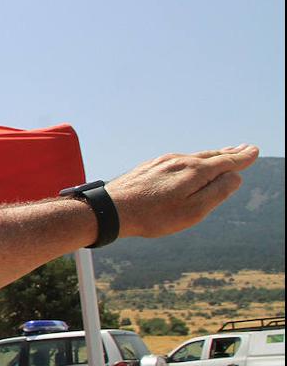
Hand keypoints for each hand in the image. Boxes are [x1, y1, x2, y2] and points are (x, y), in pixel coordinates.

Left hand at [106, 145, 257, 238]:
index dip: (242, 158)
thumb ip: (217, 192)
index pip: (226, 162)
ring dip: (211, 155)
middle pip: (210, 156)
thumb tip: (234, 176)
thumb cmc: (153, 216)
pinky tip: (190, 163)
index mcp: (195, 171)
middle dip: (229, 153)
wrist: (111, 210)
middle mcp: (180, 160)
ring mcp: (162, 162)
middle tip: (244, 149)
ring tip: (222, 154)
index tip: (253, 152)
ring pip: (193, 157)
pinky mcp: (149, 167)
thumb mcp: (193, 211)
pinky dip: (192, 160)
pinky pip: (178, 160)